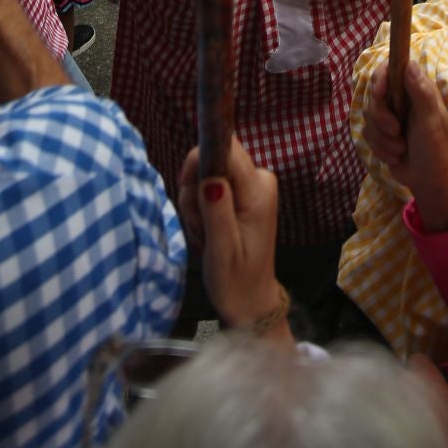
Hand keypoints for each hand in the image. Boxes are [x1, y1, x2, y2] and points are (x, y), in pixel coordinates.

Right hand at [178, 136, 288, 334]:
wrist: (250, 298)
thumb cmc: (237, 281)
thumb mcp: (222, 252)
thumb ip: (217, 212)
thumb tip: (210, 178)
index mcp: (258, 192)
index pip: (226, 149)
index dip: (199, 163)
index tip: (189, 191)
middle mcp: (259, 179)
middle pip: (212, 158)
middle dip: (195, 191)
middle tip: (199, 226)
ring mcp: (251, 184)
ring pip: (206, 171)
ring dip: (195, 203)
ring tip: (204, 234)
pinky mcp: (242, 191)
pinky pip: (210, 182)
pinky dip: (200, 206)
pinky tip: (206, 231)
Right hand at [363, 60, 447, 230]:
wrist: (430, 183)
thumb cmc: (436, 149)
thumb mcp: (431, 119)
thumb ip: (421, 91)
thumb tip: (409, 63)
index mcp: (416, 91)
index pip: (390, 70)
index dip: (380, 78)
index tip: (379, 93)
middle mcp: (401, 100)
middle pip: (374, 96)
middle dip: (381, 118)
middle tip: (396, 131)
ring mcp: (390, 117)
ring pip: (368, 117)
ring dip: (382, 138)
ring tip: (400, 149)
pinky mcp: (381, 135)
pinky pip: (367, 134)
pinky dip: (380, 148)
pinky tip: (396, 157)